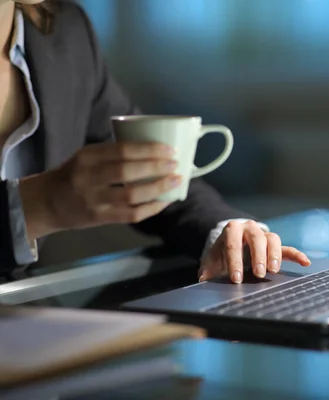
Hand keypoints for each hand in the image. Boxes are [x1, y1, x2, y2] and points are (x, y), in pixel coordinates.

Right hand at [19, 141, 179, 238]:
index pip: (121, 150)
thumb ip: (113, 155)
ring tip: (175, 181)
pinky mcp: (99, 218)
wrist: (45, 204)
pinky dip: (151, 208)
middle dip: (156, 167)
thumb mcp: (86, 158)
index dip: (148, 149)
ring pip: (131, 195)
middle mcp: (88, 178)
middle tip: (175, 164)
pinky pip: (130, 215)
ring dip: (157, 188)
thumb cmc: (72, 176)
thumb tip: (154, 152)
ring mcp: (93, 201)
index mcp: (86, 157)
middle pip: (127, 172)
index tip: (169, 149)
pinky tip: (164, 201)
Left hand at [199, 220, 310, 283]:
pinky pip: (288, 248)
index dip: (234, 262)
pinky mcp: (276, 246)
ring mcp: (264, 235)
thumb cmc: (221, 256)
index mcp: (232, 230)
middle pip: (257, 238)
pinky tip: (305, 263)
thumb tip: (204, 280)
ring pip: (273, 240)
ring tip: (273, 271)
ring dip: (274, 255)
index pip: (233, 245)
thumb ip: (207, 270)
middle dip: (258, 256)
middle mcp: (250, 229)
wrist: (231, 245)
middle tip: (259, 274)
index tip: (237, 279)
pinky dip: (297, 255)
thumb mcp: (211, 261)